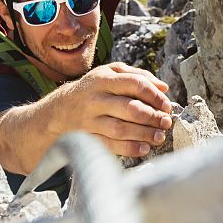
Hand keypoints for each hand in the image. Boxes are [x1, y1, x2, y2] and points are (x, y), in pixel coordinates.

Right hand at [45, 62, 175, 156]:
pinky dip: (129, 148)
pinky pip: (110, 145)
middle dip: (152, 117)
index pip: (135, 84)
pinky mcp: (86, 138)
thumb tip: (163, 87)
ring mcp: (89, 120)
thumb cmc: (90, 91)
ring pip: (121, 129)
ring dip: (144, 134)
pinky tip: (144, 148)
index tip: (166, 105)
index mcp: (102, 79)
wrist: (55, 112)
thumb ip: (136, 75)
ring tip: (159, 137)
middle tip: (165, 122)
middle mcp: (95, 99)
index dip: (154, 96)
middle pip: (130, 108)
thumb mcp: (107, 74)